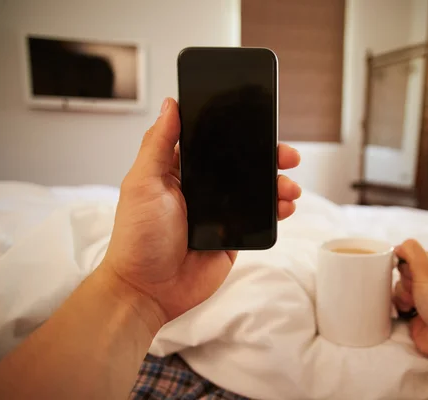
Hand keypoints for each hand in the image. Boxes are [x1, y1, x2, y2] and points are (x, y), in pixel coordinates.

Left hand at [100, 98, 301, 328]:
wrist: (148, 289)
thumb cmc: (137, 238)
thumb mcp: (142, 183)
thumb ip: (158, 144)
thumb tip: (171, 104)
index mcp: (179, 170)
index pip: (213, 142)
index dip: (237, 131)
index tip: (259, 122)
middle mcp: (203, 188)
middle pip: (241, 164)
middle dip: (267, 157)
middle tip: (287, 154)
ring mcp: (220, 212)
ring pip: (256, 190)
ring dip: (278, 184)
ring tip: (290, 187)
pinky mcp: (233, 235)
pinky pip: (259, 219)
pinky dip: (277, 211)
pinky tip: (286, 206)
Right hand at [394, 240, 427, 362]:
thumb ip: (411, 251)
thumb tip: (400, 246)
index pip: (417, 254)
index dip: (408, 261)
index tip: (406, 269)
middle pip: (407, 270)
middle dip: (406, 280)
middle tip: (415, 289)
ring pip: (401, 286)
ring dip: (403, 294)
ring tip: (412, 304)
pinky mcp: (419, 313)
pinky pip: (401, 302)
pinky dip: (401, 305)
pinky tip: (407, 311)